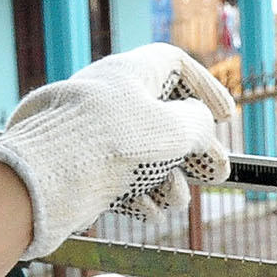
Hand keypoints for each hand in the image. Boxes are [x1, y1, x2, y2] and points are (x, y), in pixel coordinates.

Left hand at [0, 45, 236, 258]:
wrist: (50, 173)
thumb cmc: (115, 140)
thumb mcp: (173, 126)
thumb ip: (198, 124)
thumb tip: (200, 126)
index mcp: (131, 73)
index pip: (175, 66)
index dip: (205, 88)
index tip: (226, 116)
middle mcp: (113, 100)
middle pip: (165, 118)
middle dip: (194, 150)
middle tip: (216, 172)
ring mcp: (97, 135)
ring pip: (146, 156)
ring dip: (170, 181)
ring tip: (175, 199)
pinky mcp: (84, 169)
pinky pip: (122, 180)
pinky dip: (140, 196)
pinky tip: (147, 210)